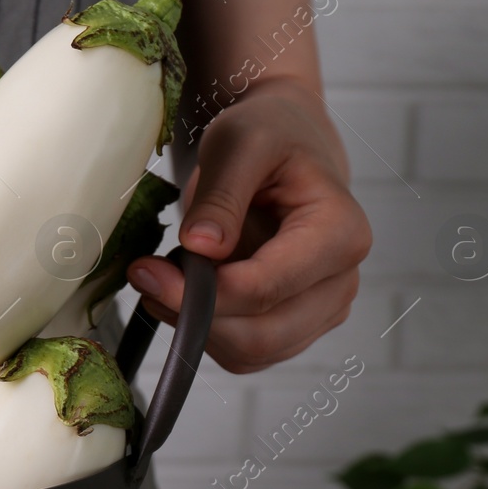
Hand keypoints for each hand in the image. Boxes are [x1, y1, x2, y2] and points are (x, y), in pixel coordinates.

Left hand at [128, 78, 370, 374]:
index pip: (264, 289)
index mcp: (341, 233)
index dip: (199, 292)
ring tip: (166, 275)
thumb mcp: (239, 143)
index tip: (145, 270)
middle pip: (259, 336)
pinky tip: (186, 290)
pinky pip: (243, 353)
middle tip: (146, 276)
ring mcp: (321, 311)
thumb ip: (221, 196)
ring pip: (249, 353)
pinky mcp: (295, 327)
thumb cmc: (269, 135)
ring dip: (195, 325)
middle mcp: (341, 282)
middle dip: (193, 316)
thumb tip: (201, 248)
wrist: (286, 144)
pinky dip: (205, 331)